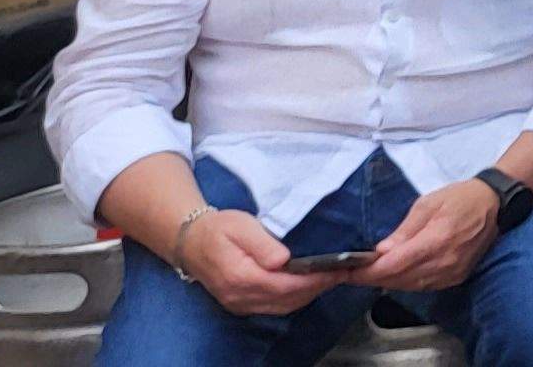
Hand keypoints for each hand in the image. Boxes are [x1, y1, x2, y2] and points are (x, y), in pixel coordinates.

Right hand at [177, 208, 349, 317]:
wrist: (190, 241)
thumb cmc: (218, 229)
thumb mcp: (240, 226)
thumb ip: (262, 243)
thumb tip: (283, 259)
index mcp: (240, 277)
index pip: (286, 285)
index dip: (315, 279)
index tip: (339, 268)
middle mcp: (240, 297)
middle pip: (288, 299)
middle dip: (318, 287)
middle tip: (343, 271)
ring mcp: (240, 304)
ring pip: (284, 306)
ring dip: (309, 293)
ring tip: (331, 276)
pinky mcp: (241, 304)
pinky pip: (274, 306)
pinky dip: (295, 297)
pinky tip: (309, 284)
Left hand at [354, 181, 501, 293]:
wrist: (494, 205)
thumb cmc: (460, 198)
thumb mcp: (428, 203)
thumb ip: (405, 230)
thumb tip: (382, 251)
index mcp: (437, 239)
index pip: (395, 264)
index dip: (368, 271)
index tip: (346, 271)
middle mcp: (445, 262)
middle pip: (400, 279)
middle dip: (372, 278)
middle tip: (349, 274)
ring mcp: (452, 273)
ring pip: (410, 286)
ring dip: (387, 282)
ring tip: (367, 275)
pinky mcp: (456, 278)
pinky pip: (424, 286)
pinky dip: (405, 282)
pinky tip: (394, 275)